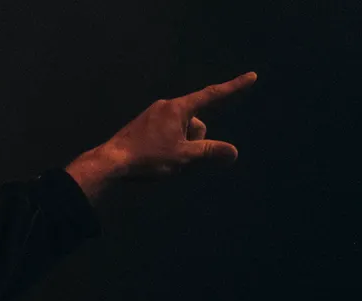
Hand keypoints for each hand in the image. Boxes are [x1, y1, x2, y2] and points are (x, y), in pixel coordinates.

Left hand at [66, 71, 257, 196]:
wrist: (110, 162)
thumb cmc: (147, 158)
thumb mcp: (183, 157)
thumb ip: (210, 152)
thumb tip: (233, 153)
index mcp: (178, 108)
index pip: (212, 95)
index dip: (234, 88)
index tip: (251, 76)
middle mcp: (166, 107)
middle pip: (196, 124)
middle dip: (195, 141)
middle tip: (178, 159)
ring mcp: (153, 116)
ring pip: (181, 132)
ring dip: (181, 148)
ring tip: (162, 162)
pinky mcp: (144, 127)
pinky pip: (167, 136)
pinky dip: (169, 148)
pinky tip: (154, 161)